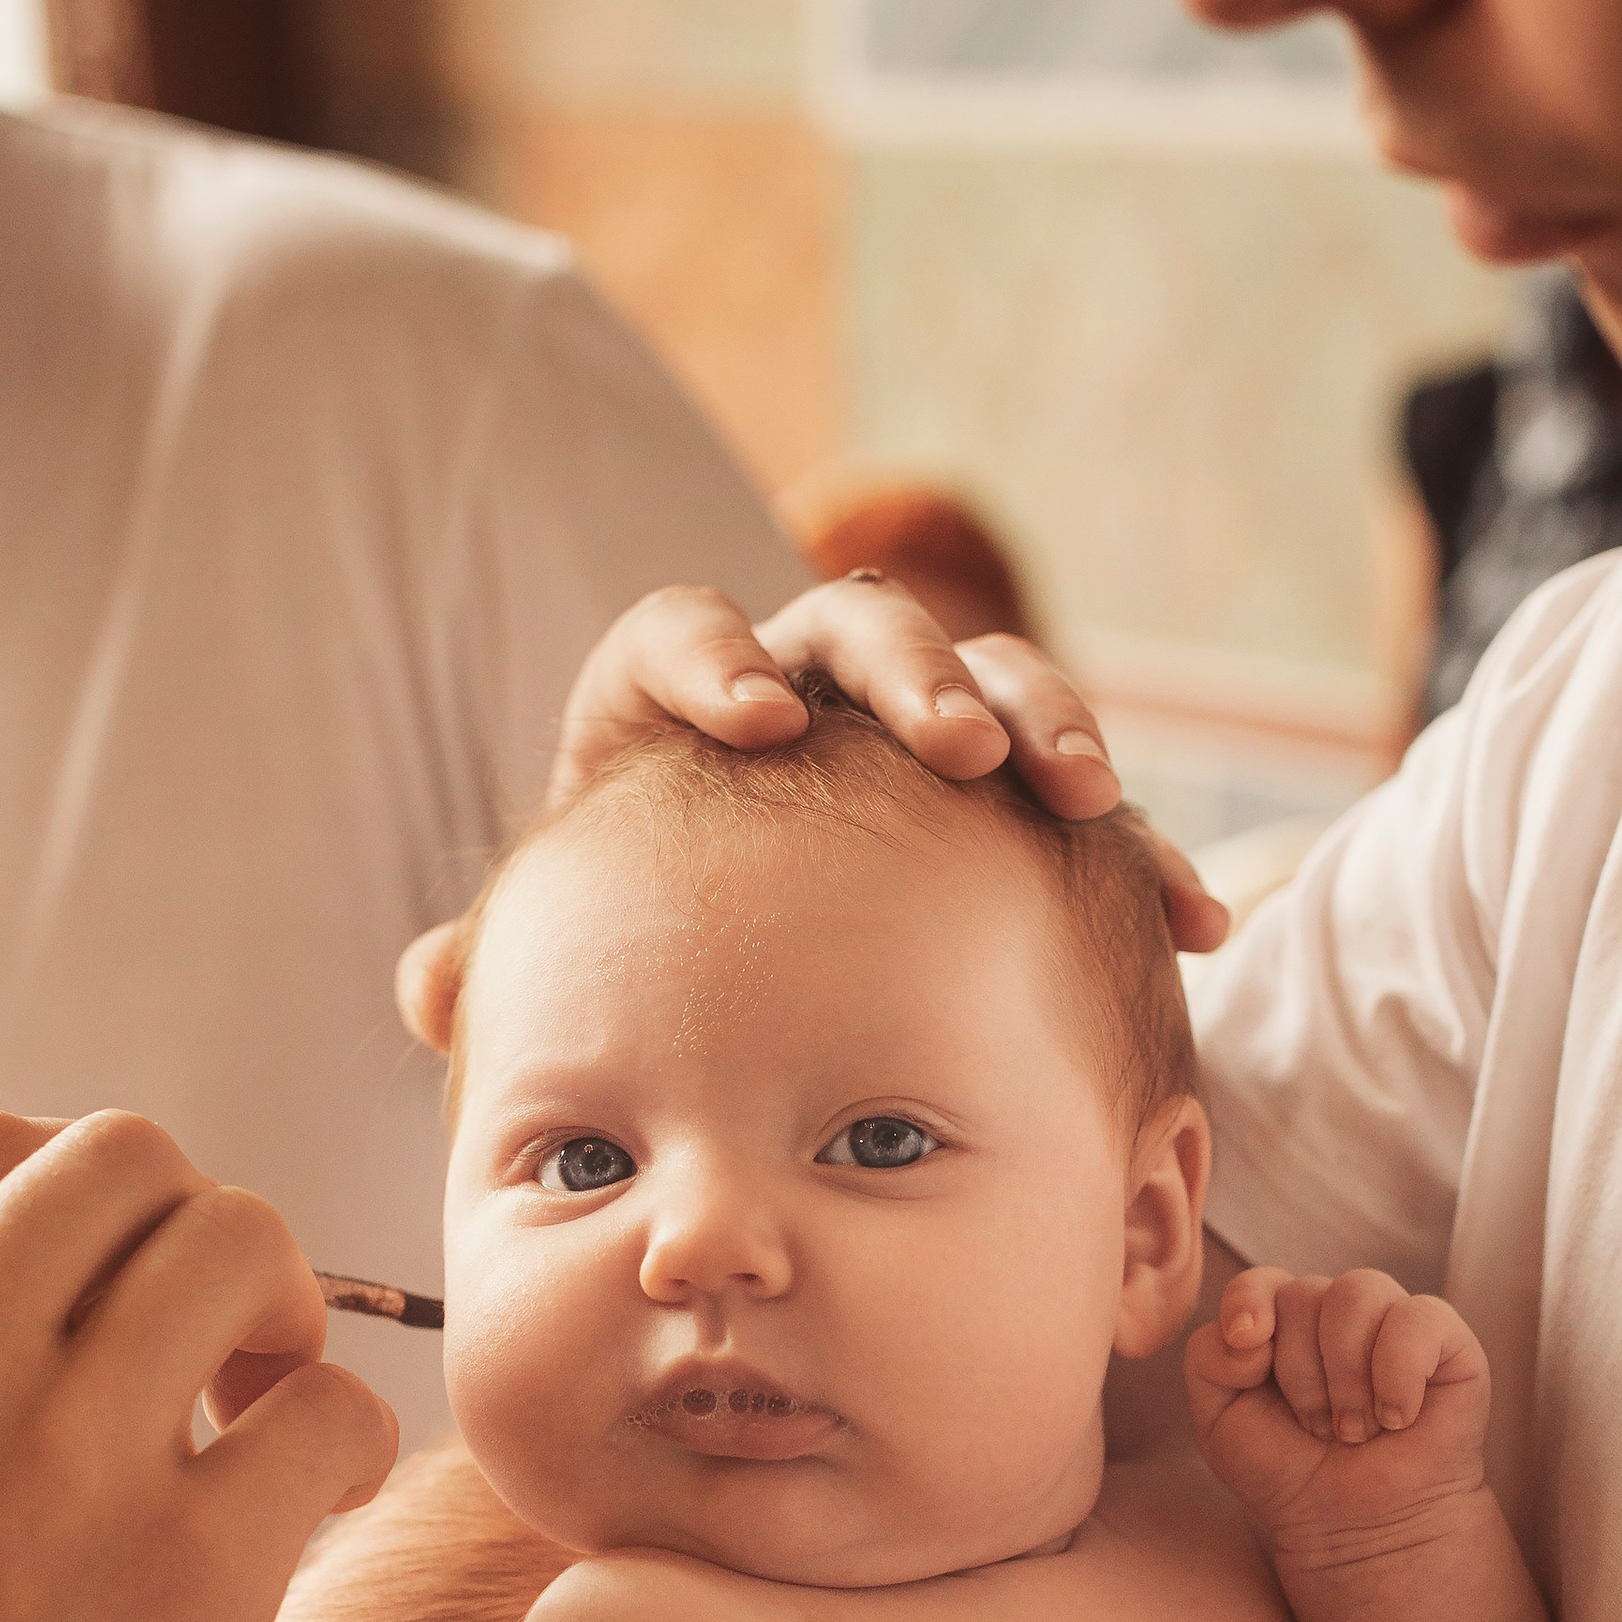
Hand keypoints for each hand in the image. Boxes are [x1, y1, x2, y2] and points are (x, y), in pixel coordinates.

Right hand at [0, 1107, 397, 1621]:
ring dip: (282, 1320)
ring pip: (240, 1244)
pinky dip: (345, 1448)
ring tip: (258, 1423)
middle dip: (190, 1245)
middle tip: (211, 1357)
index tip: (108, 1302)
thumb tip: (58, 1279)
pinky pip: (330, 1413)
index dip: (78, 1218)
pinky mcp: (186, 1566)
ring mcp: (48, 1452)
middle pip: (124, 1166)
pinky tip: (306, 1519)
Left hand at [395, 577, 1226, 1051]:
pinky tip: (1194, 927)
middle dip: (917, 680)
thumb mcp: (568, 961)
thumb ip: (500, 968)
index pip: (678, 634)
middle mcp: (802, 693)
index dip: (713, 664)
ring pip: (993, 681)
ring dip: (1047, 725)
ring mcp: (917, 738)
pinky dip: (1142, 862)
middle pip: (859, 630)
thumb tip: (428, 991)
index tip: (753, 725)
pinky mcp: (1009, 805)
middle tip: (955, 749)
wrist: (740, 976)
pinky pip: (1088, 812)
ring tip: (1085, 800)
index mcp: (672, 702)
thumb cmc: (634, 952)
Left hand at [1185, 1265, 1491, 1564]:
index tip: (1250, 1351)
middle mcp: (1336, 1313)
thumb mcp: (1218, 1422)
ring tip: (1355, 1429)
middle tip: (1318, 1428)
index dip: (1249, 1304)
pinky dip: (1398, 1373)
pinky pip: (1418, 1317)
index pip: (1260, 1281)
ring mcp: (1393, 1321)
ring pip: (1357, 1293)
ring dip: (1346, 1376)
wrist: (1357, 1528)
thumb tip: (1252, 1332)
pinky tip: (1396, 1418)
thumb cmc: (1289, 1472)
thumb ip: (1207, 1360)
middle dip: (1301, 1375)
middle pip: (1304, 1294)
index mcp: (1281, 1323)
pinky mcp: (1447, 1341)